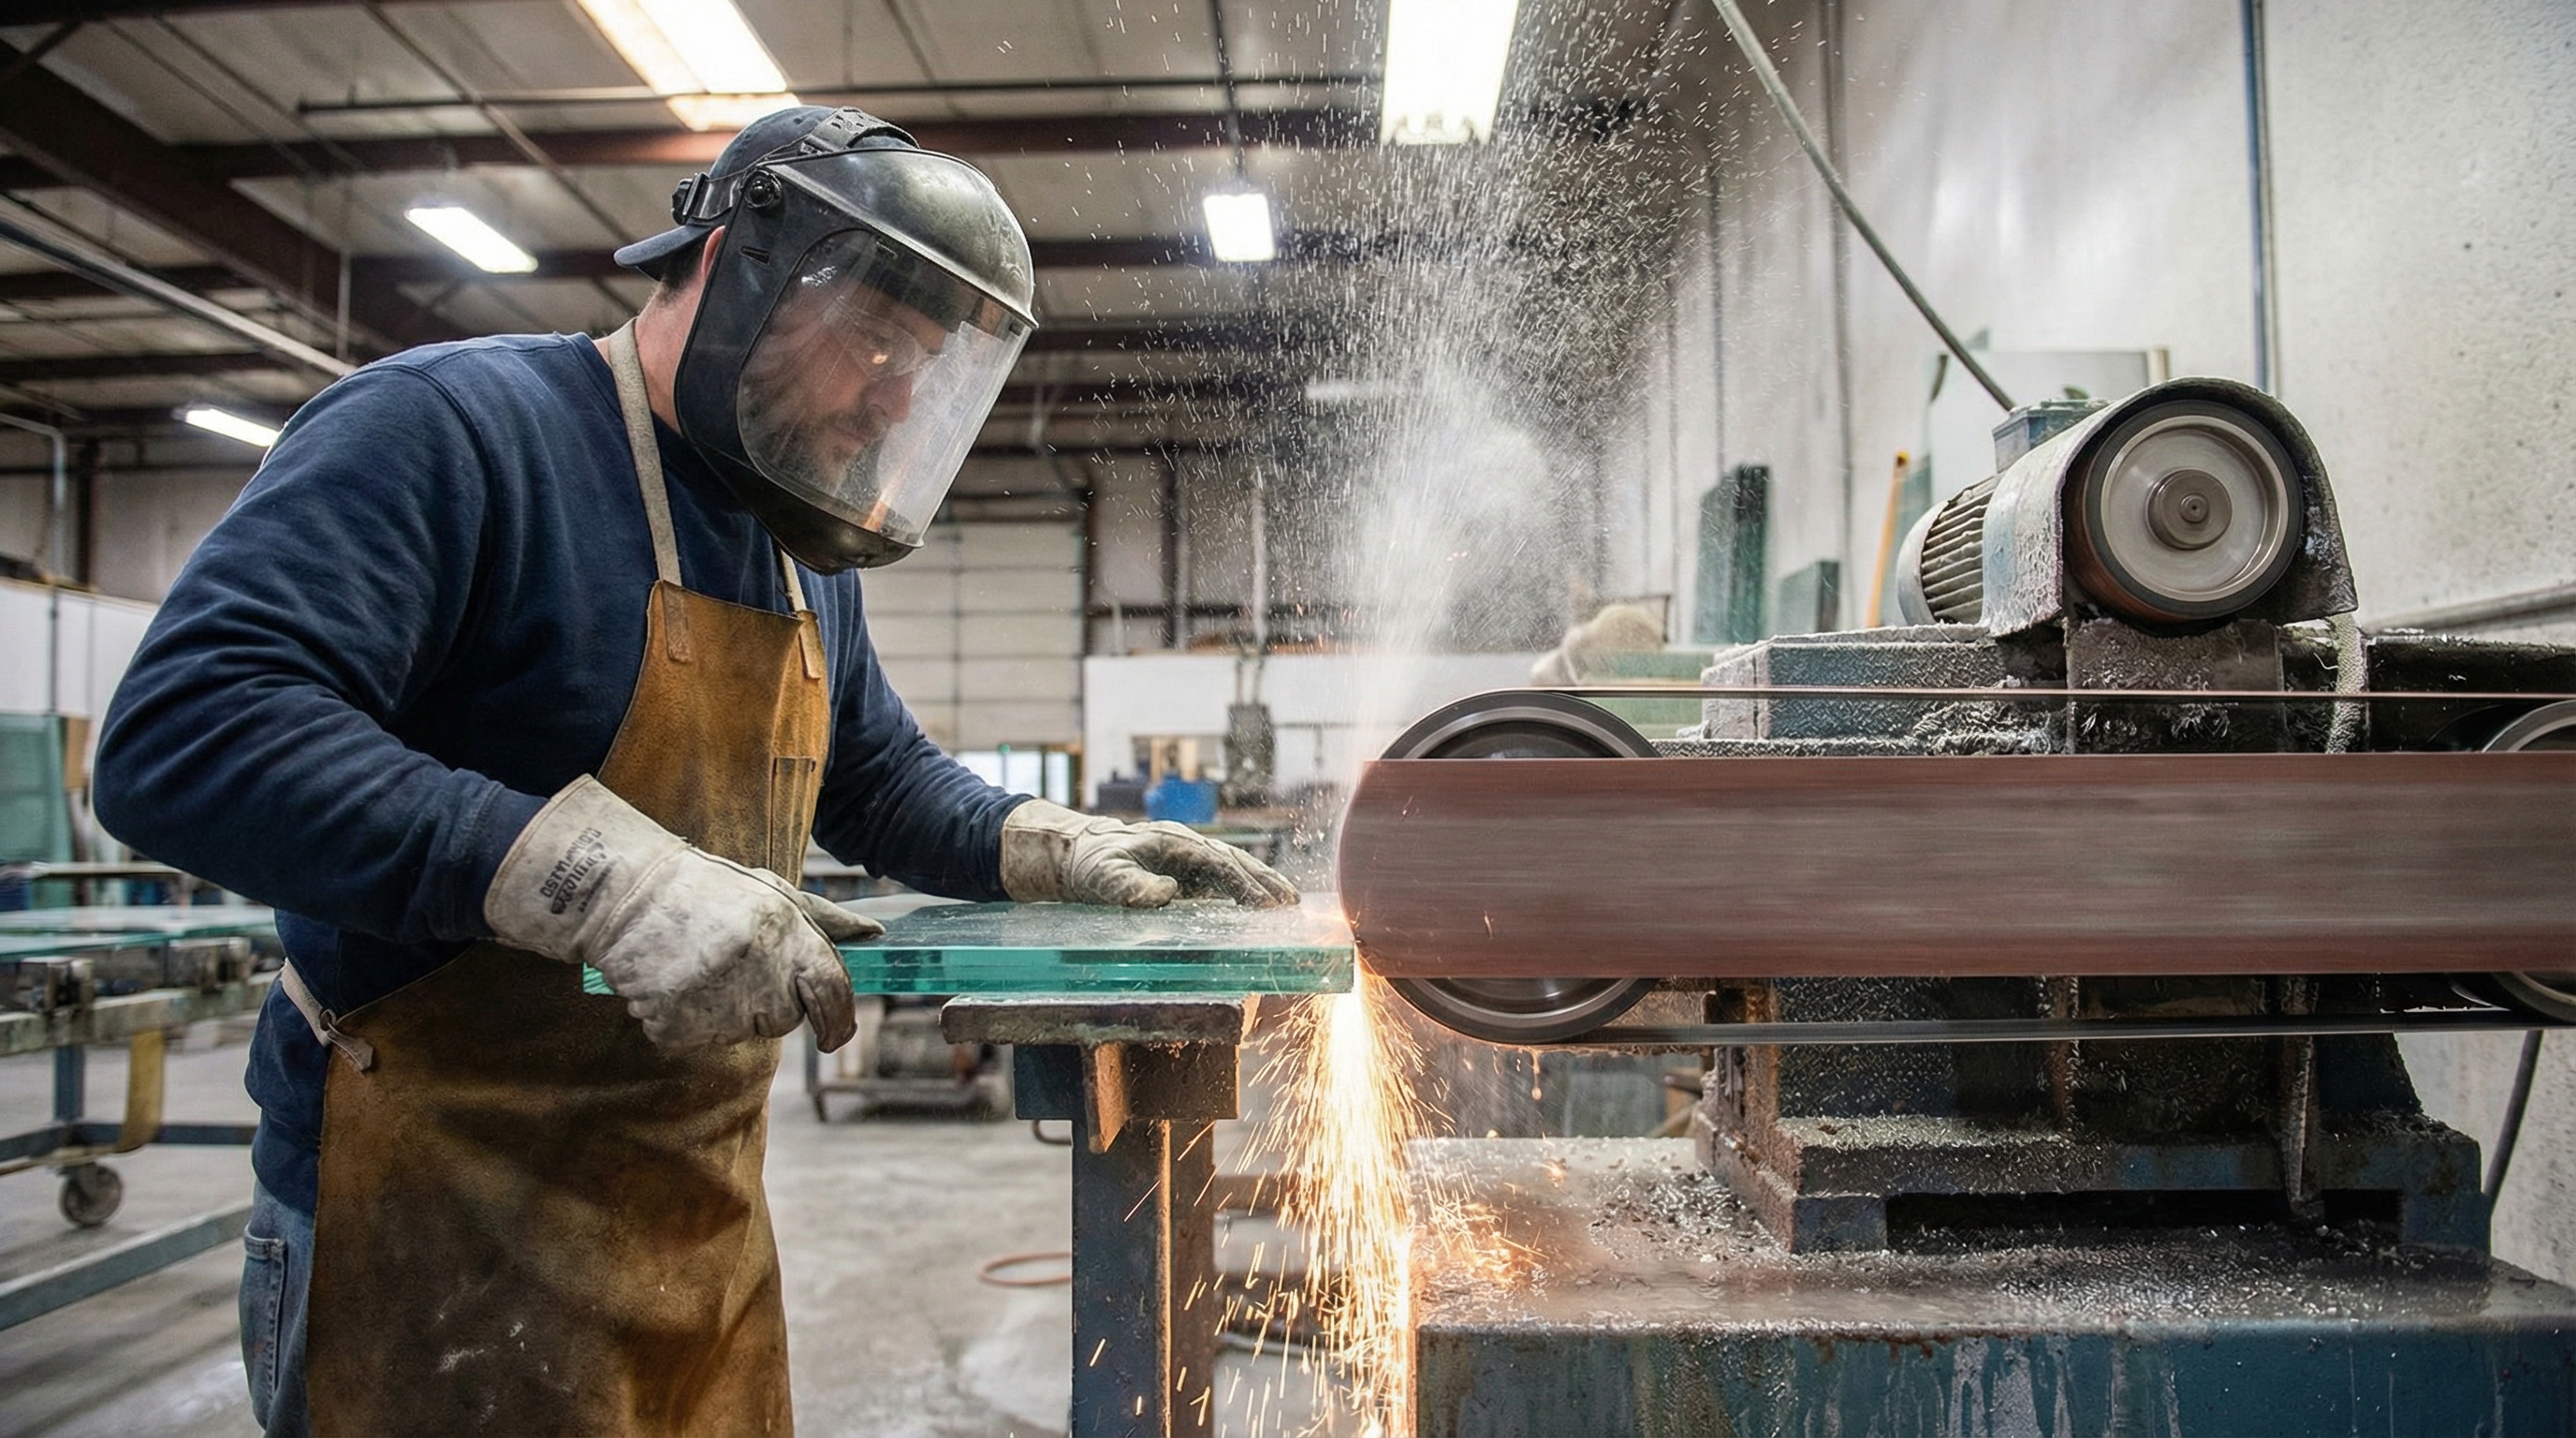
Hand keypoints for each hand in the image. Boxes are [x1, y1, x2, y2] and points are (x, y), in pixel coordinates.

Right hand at [484, 776, 878, 1051]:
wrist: (624, 895)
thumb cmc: (706, 891)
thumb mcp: (771, 891)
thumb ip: (825, 920)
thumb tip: (875, 933)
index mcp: (785, 932)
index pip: (831, 990)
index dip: (839, 1019)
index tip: (836, 1037)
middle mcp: (757, 969)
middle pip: (783, 1020)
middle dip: (766, 1002)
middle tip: (733, 964)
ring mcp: (715, 1002)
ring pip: (739, 1033)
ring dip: (724, 1012)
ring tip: (698, 966)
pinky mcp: (677, 1027)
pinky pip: (696, 1041)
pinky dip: (685, 1022)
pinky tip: (672, 983)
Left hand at [999, 799, 1298, 908]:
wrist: (1081, 855)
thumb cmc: (1093, 865)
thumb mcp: (1104, 877)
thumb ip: (1131, 886)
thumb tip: (1167, 893)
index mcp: (1174, 842)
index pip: (1217, 864)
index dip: (1243, 885)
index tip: (1264, 905)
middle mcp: (1188, 847)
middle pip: (1235, 861)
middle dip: (1264, 881)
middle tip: (1291, 904)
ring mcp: (1190, 858)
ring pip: (1234, 868)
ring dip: (1262, 883)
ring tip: (1290, 902)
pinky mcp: (1188, 873)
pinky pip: (1223, 881)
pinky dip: (1246, 891)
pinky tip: (1262, 907)